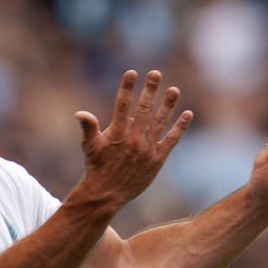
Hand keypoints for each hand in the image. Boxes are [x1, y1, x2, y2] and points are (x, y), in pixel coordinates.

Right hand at [74, 70, 191, 206]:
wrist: (107, 194)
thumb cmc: (97, 168)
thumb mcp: (89, 146)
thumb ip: (88, 127)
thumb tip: (80, 113)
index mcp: (117, 133)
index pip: (122, 105)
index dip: (127, 88)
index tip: (132, 72)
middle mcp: (133, 139)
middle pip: (143, 109)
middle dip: (150, 90)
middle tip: (156, 73)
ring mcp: (147, 149)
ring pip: (160, 122)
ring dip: (168, 105)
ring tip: (174, 90)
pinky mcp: (158, 159)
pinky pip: (172, 140)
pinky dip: (180, 127)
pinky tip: (187, 114)